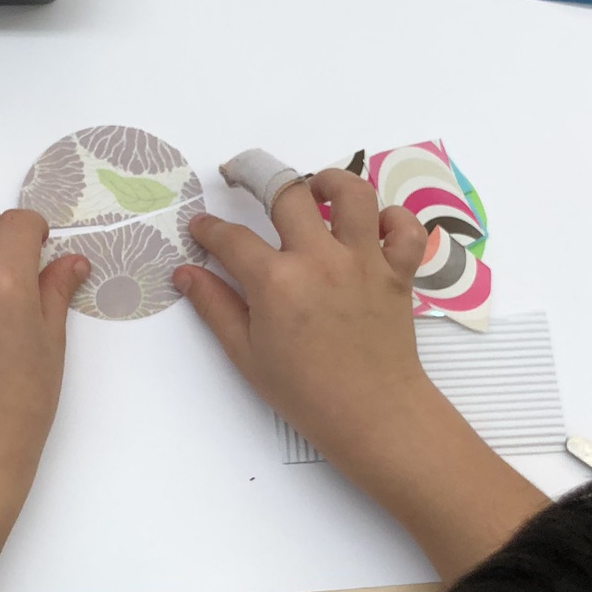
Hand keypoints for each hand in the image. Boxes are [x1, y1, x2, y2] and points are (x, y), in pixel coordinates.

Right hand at [174, 170, 439, 474]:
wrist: (373, 416)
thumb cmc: (305, 393)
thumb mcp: (247, 354)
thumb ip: (215, 306)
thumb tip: (185, 273)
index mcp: (276, 282)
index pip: (231, 238)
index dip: (209, 228)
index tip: (202, 228)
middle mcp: (320, 260)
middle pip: (287, 192)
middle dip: (258, 176)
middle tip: (245, 180)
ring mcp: (363, 261)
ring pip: (353, 193)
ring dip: (330, 182)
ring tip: (315, 191)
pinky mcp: (398, 272)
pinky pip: (406, 227)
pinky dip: (394, 219)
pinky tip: (373, 228)